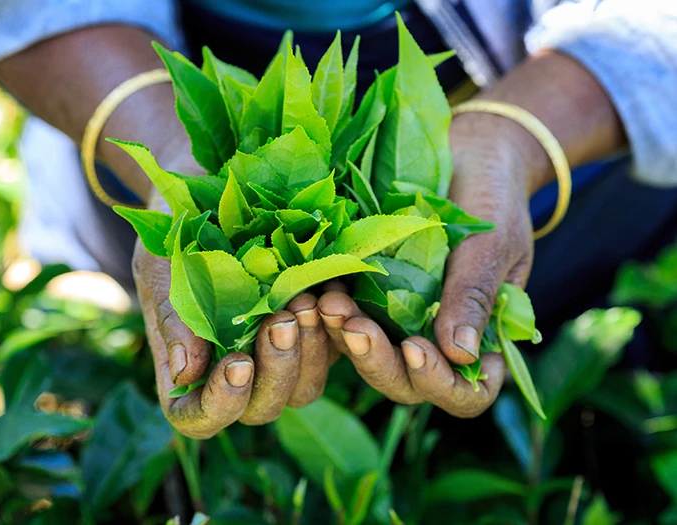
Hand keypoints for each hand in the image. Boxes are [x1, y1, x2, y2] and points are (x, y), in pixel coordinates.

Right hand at [134, 191, 339, 437]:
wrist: (213, 188)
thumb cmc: (175, 230)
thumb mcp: (162, 266)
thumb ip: (172, 317)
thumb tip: (186, 373)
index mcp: (191, 367)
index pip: (201, 417)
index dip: (221, 405)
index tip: (238, 363)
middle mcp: (238, 369)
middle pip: (262, 409)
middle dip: (277, 371)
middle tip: (281, 320)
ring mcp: (280, 351)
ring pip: (305, 388)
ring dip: (311, 352)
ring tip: (306, 301)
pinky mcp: (316, 327)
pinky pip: (337, 349)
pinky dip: (338, 328)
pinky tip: (332, 292)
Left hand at [336, 111, 539, 416]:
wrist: (467, 154)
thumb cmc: (494, 199)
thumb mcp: (493, 245)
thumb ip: (475, 296)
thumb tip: (462, 354)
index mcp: (482, 338)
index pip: (466, 391)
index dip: (440, 383)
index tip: (416, 348)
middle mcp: (438, 340)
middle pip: (408, 383)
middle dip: (378, 362)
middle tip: (354, 327)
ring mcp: (402, 321)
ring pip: (372, 357)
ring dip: (348, 340)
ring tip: (328, 304)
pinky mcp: (371, 296)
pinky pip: (350, 319)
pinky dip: (333, 313)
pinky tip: (317, 291)